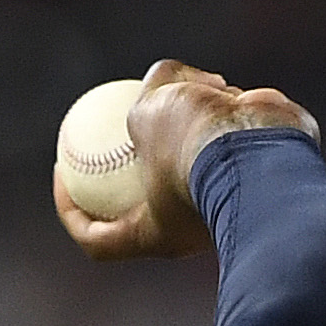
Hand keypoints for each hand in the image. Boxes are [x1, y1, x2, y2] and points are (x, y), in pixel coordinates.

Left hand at [55, 60, 317, 262]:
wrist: (263, 151)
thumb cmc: (194, 147)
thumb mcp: (148, 118)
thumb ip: (140, 108)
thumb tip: (148, 93)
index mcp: (159, 235)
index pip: (100, 241)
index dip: (70, 214)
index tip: (61, 172)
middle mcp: (194, 222)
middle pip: (150, 196)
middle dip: (132, 162)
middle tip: (115, 125)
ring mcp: (226, 196)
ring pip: (194, 152)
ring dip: (184, 119)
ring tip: (182, 91)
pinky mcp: (252, 169)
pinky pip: (226, 137)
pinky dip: (218, 115)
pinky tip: (217, 84)